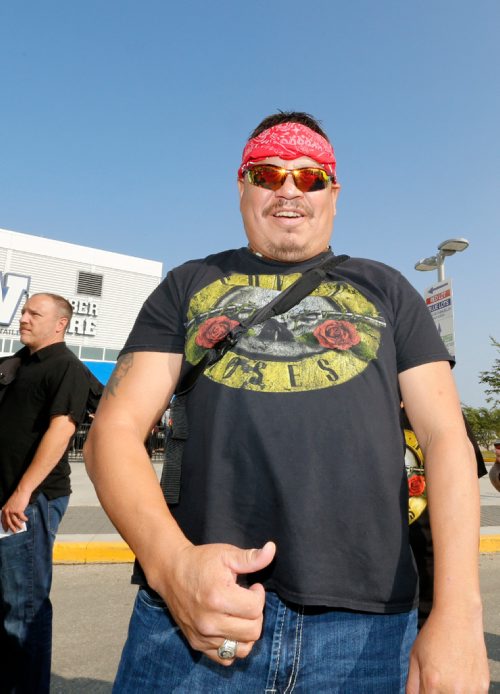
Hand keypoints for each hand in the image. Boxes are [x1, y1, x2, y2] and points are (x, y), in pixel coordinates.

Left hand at [1, 487, 29, 531]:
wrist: (22, 491)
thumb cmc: (17, 497)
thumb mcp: (11, 504)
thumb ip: (11, 511)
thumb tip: (15, 519)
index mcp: (4, 509)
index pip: (3, 520)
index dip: (4, 525)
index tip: (6, 530)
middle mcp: (7, 511)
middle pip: (9, 522)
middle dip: (11, 528)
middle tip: (15, 531)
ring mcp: (12, 511)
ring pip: (15, 521)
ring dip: (19, 525)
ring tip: (21, 528)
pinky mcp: (19, 510)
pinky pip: (21, 517)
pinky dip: (24, 519)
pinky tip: (26, 520)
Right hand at [152, 540, 275, 664]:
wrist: (171, 571)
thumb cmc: (201, 561)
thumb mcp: (226, 554)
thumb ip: (251, 558)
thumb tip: (272, 549)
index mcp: (218, 597)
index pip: (255, 608)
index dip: (259, 595)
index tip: (253, 587)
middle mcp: (209, 621)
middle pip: (253, 631)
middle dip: (256, 614)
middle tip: (247, 601)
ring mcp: (202, 636)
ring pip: (242, 649)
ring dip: (247, 632)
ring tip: (240, 615)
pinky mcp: (197, 644)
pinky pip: (226, 658)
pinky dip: (233, 646)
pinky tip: (231, 628)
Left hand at [406, 608, 488, 691]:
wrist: (458, 618)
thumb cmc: (434, 635)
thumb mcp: (415, 657)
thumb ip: (412, 685)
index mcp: (431, 683)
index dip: (424, 693)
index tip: (426, 687)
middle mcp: (453, 690)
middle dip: (437, 691)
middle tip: (439, 676)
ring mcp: (470, 690)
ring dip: (451, 692)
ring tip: (450, 673)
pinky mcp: (482, 686)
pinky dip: (465, 689)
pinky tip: (461, 673)